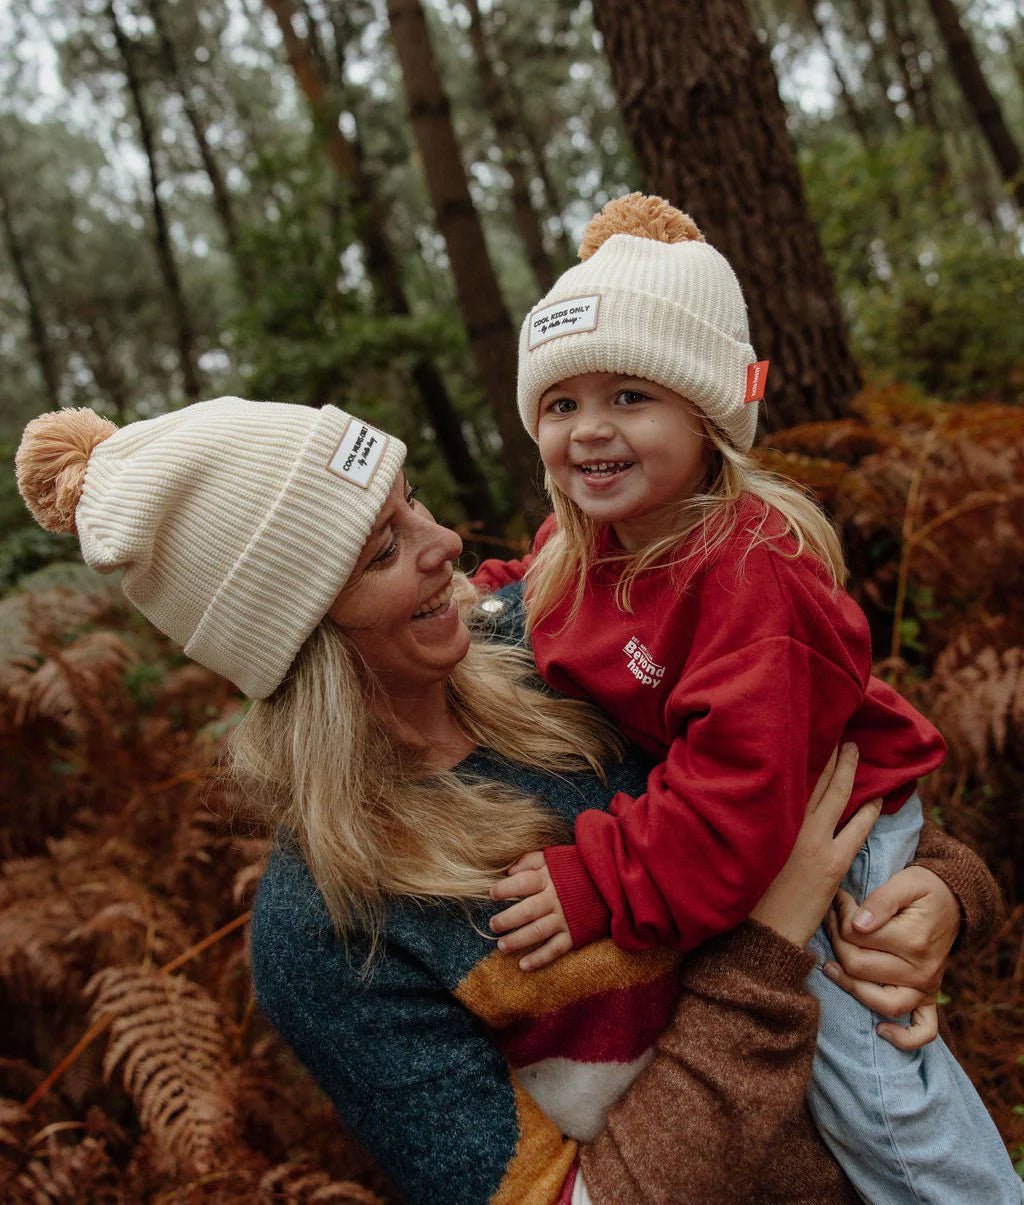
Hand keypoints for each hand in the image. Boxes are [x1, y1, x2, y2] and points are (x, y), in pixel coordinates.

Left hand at [489, 852, 571, 970]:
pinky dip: (539, 959)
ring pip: (538, 931)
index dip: (505, 888)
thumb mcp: (552, 858)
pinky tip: (523, 965)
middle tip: (493, 925)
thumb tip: (508, 871)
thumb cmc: (572, 870)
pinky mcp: (574, 933)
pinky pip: (555, 949)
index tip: (492, 894)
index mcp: (548, 878)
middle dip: (507, 919)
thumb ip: (530, 861)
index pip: (523, 883)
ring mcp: (565, 918)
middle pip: (528, 910)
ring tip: (501, 946)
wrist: (607, 883)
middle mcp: (555, 899)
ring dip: (518, 940)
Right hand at [750, 745, 880, 947]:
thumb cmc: (747, 892)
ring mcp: (814, 843)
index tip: (814, 735)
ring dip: (850, 771)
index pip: (790, 776)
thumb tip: (769, 802)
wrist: (759, 932)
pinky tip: (876, 799)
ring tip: (857, 752)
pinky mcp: (832, 864)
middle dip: (831, 754)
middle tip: (842, 733)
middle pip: (816, 778)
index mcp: (767, 819)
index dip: (805, 754)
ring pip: (838, 795)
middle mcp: (790, 824)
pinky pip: (856, 829)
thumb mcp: (749, 848)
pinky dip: (868, 811)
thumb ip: (761, 823)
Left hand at [821, 865, 959, 1050]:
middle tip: (830, 921)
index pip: (856, 937)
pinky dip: (903, 1038)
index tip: (836, 900)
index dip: (839, 917)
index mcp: (913, 940)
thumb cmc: (925, 889)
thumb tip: (857, 925)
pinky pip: (922, 1030)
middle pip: (859, 968)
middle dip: (836, 943)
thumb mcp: (906, 882)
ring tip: (830, 968)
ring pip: (880, 1002)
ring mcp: (927, 987)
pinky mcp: (930, 998)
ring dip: (850, 987)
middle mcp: (922, 970)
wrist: (955, 901)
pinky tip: (881, 1031)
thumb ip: (881, 901)